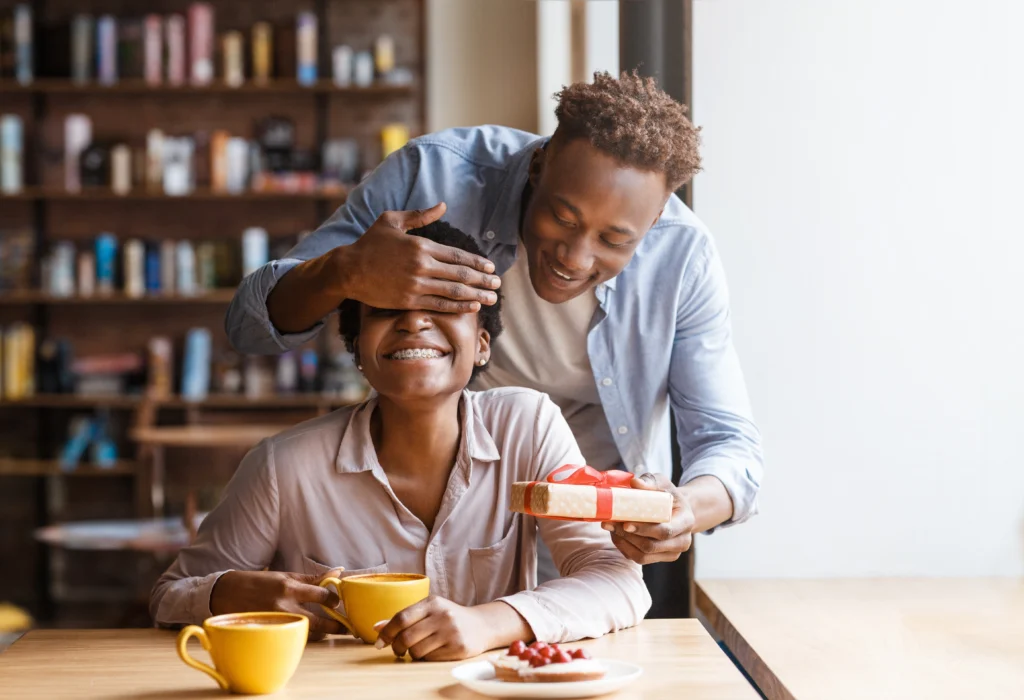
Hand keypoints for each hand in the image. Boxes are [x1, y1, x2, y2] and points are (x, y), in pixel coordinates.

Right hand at [209, 569, 344, 640]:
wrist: (225, 593)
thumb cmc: (259, 582)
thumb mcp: (285, 576)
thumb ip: (312, 578)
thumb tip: (338, 571)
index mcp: (289, 587)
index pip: (321, 595)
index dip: (334, 599)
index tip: (338, 601)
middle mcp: (283, 605)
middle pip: (317, 621)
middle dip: (334, 626)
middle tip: (344, 627)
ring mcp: (275, 621)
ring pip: (306, 633)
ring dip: (320, 633)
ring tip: (329, 631)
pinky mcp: (268, 632)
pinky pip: (291, 637)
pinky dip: (301, 636)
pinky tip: (308, 634)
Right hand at [330, 202, 500, 312]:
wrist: (348, 270)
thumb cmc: (370, 244)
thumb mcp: (392, 221)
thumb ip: (420, 215)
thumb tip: (442, 205)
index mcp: (421, 246)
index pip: (457, 255)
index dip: (477, 262)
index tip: (491, 267)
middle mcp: (422, 266)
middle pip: (461, 274)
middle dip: (483, 280)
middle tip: (498, 284)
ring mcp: (416, 285)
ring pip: (454, 292)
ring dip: (476, 295)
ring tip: (492, 298)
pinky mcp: (409, 301)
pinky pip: (440, 305)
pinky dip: (458, 306)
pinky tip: (472, 307)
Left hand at [374, 596, 498, 660]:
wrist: (481, 625)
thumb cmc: (448, 617)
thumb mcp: (429, 611)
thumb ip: (404, 618)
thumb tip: (376, 627)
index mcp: (432, 602)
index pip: (401, 617)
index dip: (387, 632)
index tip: (380, 642)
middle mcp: (442, 615)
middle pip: (406, 637)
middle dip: (397, 647)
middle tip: (398, 650)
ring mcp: (451, 632)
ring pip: (416, 650)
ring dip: (412, 654)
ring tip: (418, 649)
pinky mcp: (458, 647)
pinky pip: (430, 658)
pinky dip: (425, 658)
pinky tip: (432, 651)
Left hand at [602, 474, 695, 564]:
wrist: (675, 510)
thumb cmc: (668, 495)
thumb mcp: (662, 483)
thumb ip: (650, 482)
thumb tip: (635, 483)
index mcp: (686, 522)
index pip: (665, 531)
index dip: (644, 529)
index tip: (625, 523)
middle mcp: (682, 542)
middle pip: (651, 546)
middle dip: (628, 536)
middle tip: (609, 523)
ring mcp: (671, 553)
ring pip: (643, 556)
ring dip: (623, 543)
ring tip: (611, 528)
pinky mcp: (659, 558)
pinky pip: (638, 559)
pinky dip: (624, 547)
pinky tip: (616, 534)